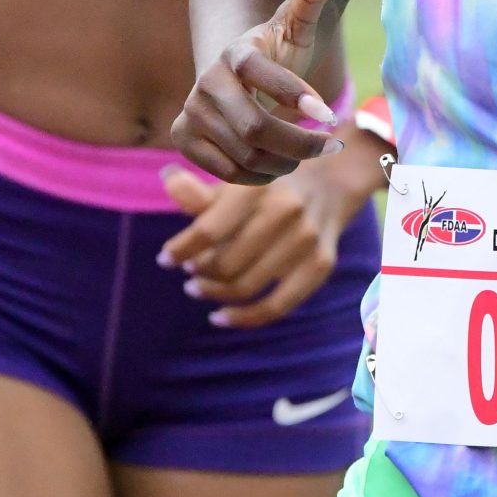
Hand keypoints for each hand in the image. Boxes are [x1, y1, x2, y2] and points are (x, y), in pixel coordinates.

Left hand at [158, 121, 387, 327]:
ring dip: (214, 293)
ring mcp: (306, 239)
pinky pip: (277, 306)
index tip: (165, 259)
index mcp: (258, 185)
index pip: (208, 230)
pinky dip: (244, 318)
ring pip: (246, 286)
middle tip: (190, 272)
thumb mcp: (236, 178)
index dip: (180, 250)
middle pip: (225, 263)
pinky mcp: (320, 264)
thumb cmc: (269, 184)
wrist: (331, 180)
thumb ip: (201, 189)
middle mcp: (286, 210)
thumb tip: (168, 180)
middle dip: (198, 272)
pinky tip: (220, 317)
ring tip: (199, 287)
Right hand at [171, 0, 347, 184]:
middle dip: (301, 144)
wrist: (235, 76)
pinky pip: (228, 172)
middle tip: (330, 145)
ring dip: (285, 161)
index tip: (330, 116)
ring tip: (305, 152)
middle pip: (255, 128)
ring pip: (245, 155)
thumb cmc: (277, 51)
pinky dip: (260, 174)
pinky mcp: (182, 137)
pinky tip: (277, 162)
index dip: (294, 95)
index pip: (260, 74)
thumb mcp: (298, 24)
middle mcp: (206, 80)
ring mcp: (191, 110)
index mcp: (236, 52)